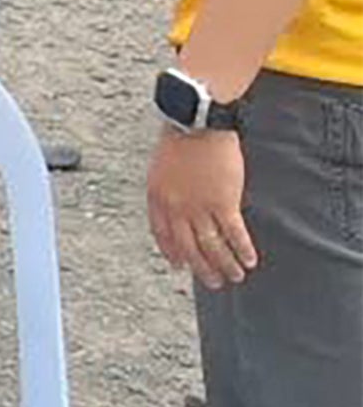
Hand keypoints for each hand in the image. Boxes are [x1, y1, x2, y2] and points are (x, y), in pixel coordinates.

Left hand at [148, 130, 256, 290]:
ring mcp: (199, 208)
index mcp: (157, 198)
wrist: (196, 125)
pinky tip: (249, 260)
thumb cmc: (180, 140)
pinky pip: (233, 234)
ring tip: (234, 276)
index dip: (172, 253)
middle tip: (213, 282)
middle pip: (189, 247)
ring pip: (212, 246)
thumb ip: (167, 192)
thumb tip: (176, 209)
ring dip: (225, 265)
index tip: (180, 266)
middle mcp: (176, 208)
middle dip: (202, 268)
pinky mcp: (223, 203)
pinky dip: (242, 250)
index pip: (163, 235)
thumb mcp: (161, 168)